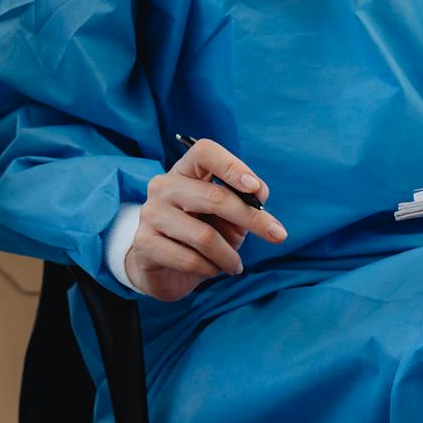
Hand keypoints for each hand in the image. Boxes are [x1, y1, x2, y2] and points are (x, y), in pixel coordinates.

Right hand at [124, 139, 287, 302]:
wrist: (164, 269)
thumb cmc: (202, 234)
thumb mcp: (229, 217)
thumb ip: (244, 202)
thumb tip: (259, 194)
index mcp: (184, 171)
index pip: (205, 151)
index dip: (232, 166)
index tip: (256, 190)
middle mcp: (163, 187)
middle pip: (213, 196)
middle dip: (251, 218)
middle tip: (277, 235)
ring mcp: (150, 214)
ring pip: (203, 235)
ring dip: (229, 256)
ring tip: (235, 265)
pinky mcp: (144, 244)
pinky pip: (189, 259)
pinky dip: (210, 269)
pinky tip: (212, 270)